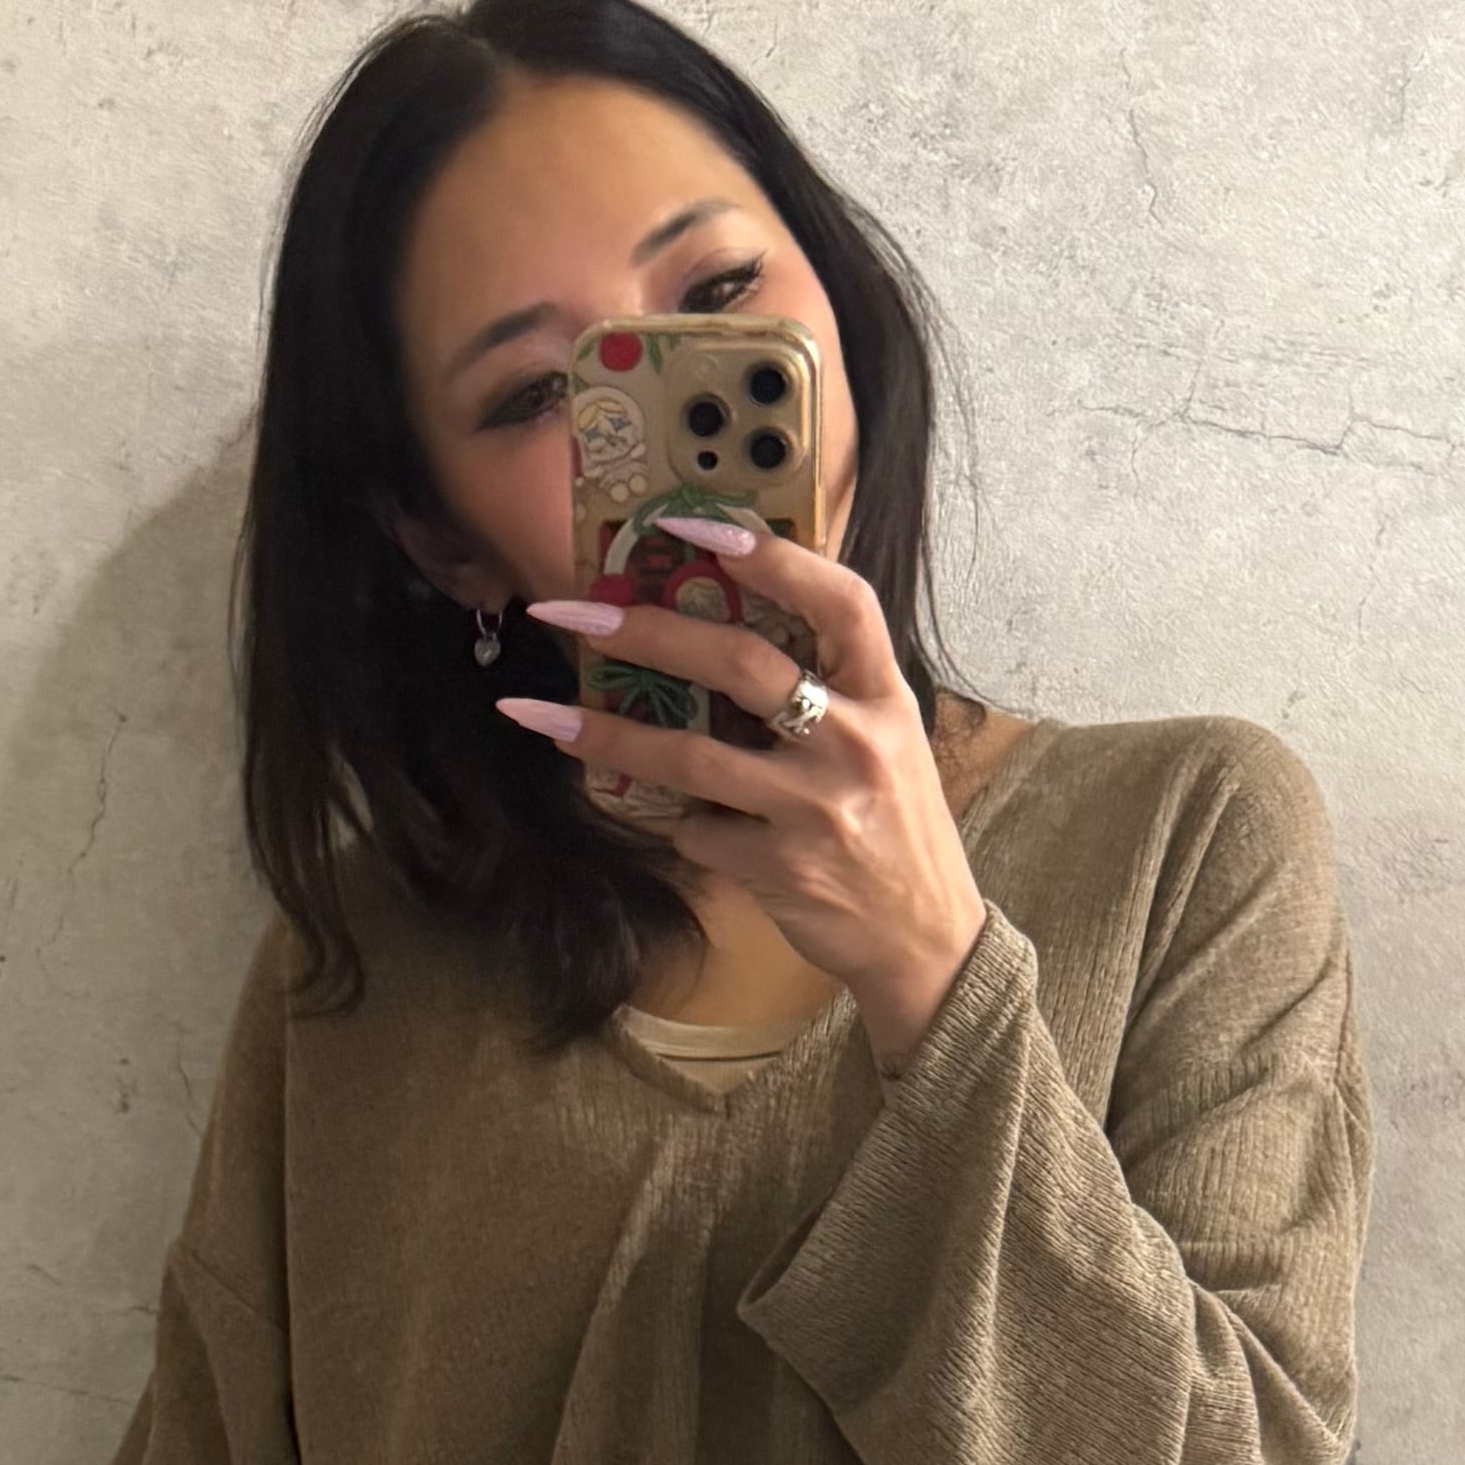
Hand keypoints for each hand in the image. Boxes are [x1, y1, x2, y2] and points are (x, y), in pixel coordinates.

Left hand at [496, 525, 989, 1069]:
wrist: (924, 939)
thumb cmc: (895, 827)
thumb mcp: (885, 741)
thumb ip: (824, 689)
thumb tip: (716, 629)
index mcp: (884, 695)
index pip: (838, 600)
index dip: (770, 555)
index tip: (691, 524)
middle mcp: (855, 742)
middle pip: (740, 665)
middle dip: (647, 631)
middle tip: (574, 613)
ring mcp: (815, 808)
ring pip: (690, 758)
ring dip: (605, 736)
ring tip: (539, 716)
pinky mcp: (780, 868)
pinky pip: (699, 832)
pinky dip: (683, 826)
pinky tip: (689, 827)